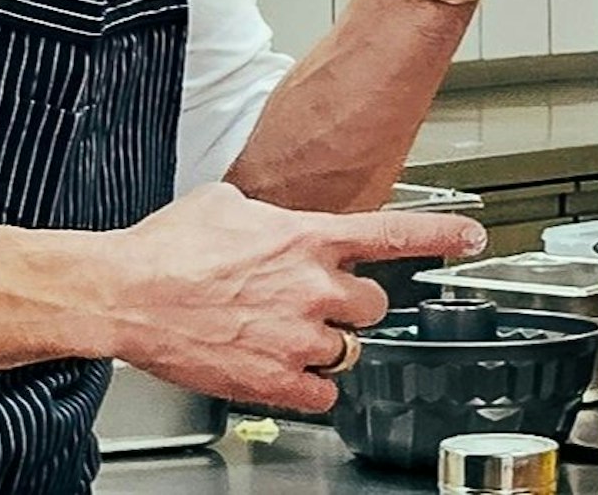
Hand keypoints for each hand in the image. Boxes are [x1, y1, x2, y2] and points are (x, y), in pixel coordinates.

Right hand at [97, 183, 485, 412]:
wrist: (125, 293)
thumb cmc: (167, 248)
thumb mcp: (228, 203)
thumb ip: (270, 213)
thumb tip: (271, 217)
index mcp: (309, 239)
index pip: (395, 234)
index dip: (443, 238)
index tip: (473, 239)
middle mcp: (314, 287)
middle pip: (374, 305)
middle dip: (353, 305)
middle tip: (319, 303)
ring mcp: (297, 337)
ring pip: (349, 349)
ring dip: (327, 344)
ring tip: (286, 335)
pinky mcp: (274, 380)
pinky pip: (322, 393)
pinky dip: (310, 385)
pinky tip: (285, 369)